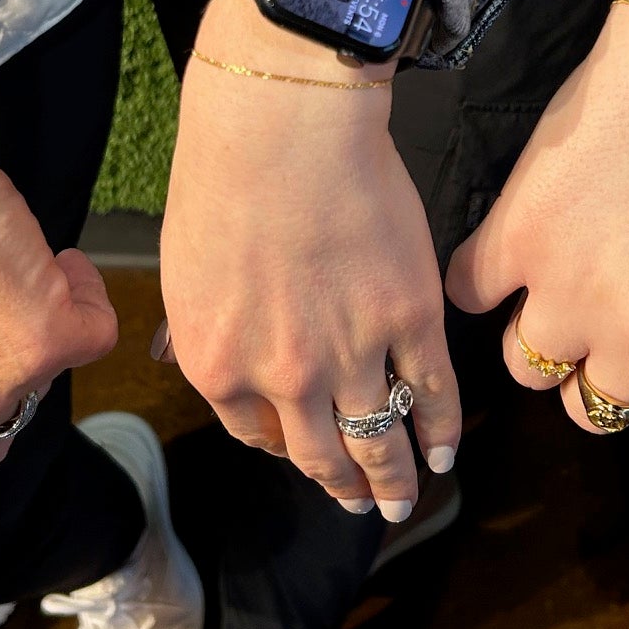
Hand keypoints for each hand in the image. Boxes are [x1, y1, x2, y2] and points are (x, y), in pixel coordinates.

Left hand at [157, 0, 460, 516]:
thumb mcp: (184, 271)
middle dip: (343, 486)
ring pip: (379, 441)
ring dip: (394, 479)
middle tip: (362, 501)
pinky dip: (440, 432)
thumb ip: (195, 330)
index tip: (301, 450)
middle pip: (320, 456)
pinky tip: (444, 454)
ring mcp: (353, 354)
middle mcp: (285, 379)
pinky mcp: (410, 320)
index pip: (256, 436)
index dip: (284, 447)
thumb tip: (185, 360)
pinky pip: (432, 395)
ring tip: (404, 499)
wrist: (281, 127)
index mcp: (220, 369)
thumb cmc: (220, 179)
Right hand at [447, 3, 628, 438]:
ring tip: (547, 283)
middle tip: (587, 322)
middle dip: (587, 372)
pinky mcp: (518, 239)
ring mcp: (575, 294)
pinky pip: (471, 292)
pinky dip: (480, 279)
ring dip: (534, 333)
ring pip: (526, 363)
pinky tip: (505, 250)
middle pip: (588, 406)